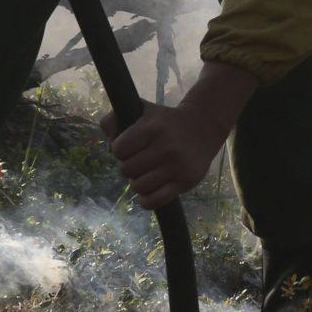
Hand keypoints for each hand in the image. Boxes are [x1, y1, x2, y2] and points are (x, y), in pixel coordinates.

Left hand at [99, 62, 258, 209]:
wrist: (204, 127)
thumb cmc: (165, 121)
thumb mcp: (142, 111)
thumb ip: (115, 119)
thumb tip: (108, 140)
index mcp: (153, 128)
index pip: (119, 149)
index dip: (120, 150)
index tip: (130, 147)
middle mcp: (166, 146)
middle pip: (126, 170)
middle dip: (129, 167)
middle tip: (140, 161)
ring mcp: (177, 166)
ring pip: (138, 187)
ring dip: (138, 182)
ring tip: (147, 173)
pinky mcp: (185, 181)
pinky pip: (154, 201)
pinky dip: (147, 199)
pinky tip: (150, 190)